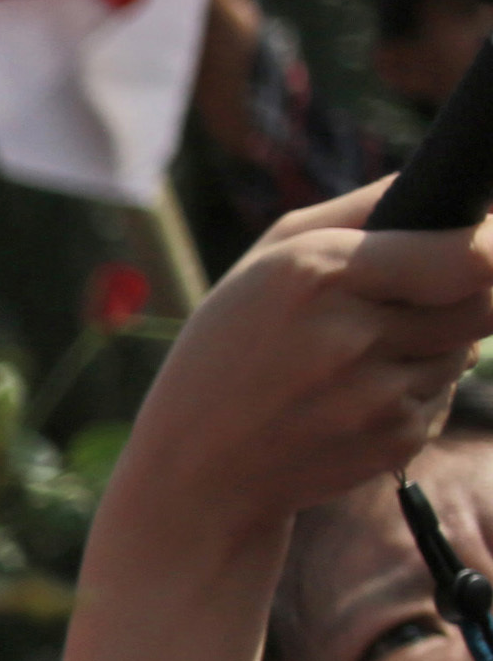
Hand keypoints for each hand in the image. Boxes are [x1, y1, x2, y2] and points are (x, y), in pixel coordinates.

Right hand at [117, 186, 492, 539]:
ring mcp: (377, 395)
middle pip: (485, 302)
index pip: (467, 256)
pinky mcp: (396, 440)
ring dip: (435, 345)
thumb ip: (357, 211)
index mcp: (315, 273)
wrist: (197, 473)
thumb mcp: (264, 264)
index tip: (487, 242)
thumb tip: (443, 186)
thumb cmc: (229, 352)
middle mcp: (351, 336)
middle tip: (426, 298)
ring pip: (465, 350)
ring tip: (361, 359)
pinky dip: (413, 392)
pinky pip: (443, 397)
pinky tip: (354, 401)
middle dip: (471, 293)